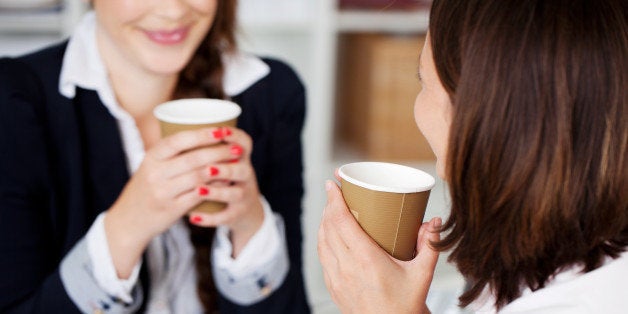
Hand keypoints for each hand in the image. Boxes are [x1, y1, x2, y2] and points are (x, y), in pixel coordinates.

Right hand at [105, 127, 235, 277]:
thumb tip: (199, 130)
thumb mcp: (150, 166)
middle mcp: (155, 173)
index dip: (202, 135)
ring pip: (199, 176)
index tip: (221, 130)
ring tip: (235, 163)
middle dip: (219, 151)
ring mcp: (163, 192)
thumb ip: (170, 153)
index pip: (178, 141)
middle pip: (193, 158)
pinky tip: (226, 180)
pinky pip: (199, 195)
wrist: (129, 220)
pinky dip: (215, 186)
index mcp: (151, 157)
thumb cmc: (146, 188)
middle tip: (236, 148)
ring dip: (221, 168)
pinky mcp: (172, 209)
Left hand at [186, 127, 263, 257]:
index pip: (244, 142)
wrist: (241, 208)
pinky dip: (209, 218)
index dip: (234, 136)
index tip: (218, 131)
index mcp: (241, 157)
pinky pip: (225, 217)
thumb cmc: (221, 177)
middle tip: (206, 167)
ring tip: (199, 190)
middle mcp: (246, 175)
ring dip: (216, 191)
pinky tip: (193, 217)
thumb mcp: (222, 159)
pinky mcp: (237, 214)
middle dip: (222, 167)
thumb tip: (170, 119)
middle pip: (239, 169)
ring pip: (234, 193)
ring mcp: (243, 196)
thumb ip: (203, 143)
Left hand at [318, 180, 440, 313]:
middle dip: (329, 205)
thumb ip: (429, 245)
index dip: (334, 200)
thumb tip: (434, 221)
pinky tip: (329, 234)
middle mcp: (347, 267)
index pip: (342, 222)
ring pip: (322, 241)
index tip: (332, 184)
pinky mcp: (333, 287)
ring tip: (332, 209)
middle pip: (329, 227)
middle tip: (335, 191)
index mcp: (366, 260)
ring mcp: (337, 278)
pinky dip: (323, 240)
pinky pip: (322, 256)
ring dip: (324, 222)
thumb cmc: (405, 305)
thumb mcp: (422, 274)